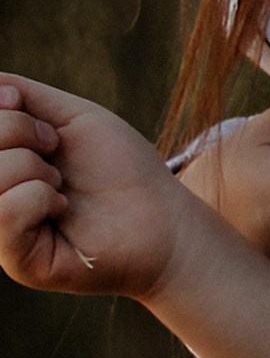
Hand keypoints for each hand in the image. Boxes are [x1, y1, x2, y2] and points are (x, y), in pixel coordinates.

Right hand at [3, 70, 269, 357]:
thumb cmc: (121, 168)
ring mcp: (1, 229)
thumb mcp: (71, 118)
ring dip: (33, 169)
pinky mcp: (17, 261)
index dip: (7, 113)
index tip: (45, 124)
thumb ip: (22, 96)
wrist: (164, 218)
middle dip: (21, 133)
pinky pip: (4, 213)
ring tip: (62, 185)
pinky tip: (62, 208)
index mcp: (2, 163)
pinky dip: (39, 198)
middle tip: (58, 151)